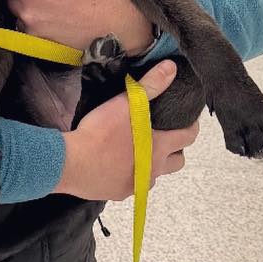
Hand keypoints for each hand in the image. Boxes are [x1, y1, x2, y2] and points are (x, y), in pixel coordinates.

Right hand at [53, 60, 198, 200]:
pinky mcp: (120, 194)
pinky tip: (116, 164)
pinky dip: (130, 175)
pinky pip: (133, 185)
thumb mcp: (126, 104)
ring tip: (138, 149)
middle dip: (175, 149)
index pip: (188, 137)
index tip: (188, 121)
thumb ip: (151, 85)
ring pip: (155, 174)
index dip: (191, 127)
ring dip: (152, 163)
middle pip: (178, 161)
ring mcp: (137, 184)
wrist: (70, 163)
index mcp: (159, 147)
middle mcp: (153, 169)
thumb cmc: (100, 133)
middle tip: (163, 136)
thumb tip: (171, 68)